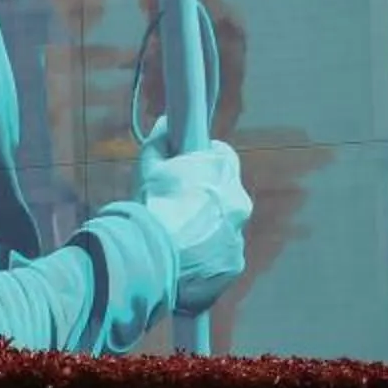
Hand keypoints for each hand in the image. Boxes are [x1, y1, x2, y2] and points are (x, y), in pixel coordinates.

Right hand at [136, 125, 249, 314]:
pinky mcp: (233, 265)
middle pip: (226, 195)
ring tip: (177, 239)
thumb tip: (166, 123)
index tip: (190, 166)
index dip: (206, 158)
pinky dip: (207, 257)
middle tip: (178, 207)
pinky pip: (221, 257)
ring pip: (224, 227)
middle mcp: (239, 204)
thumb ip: (160, 141)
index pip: (223, 156)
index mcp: (223, 174)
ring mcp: (238, 237)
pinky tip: (184, 260)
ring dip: (207, 229)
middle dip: (207, 198)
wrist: (151, 256)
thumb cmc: (151, 206)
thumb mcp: (148, 166)